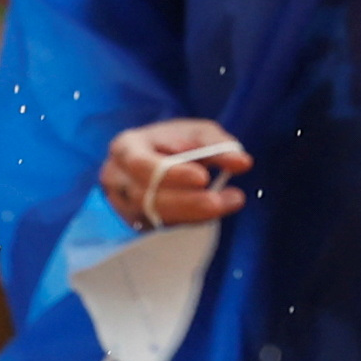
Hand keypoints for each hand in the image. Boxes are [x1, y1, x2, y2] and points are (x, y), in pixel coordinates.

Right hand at [105, 118, 251, 229]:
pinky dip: (193, 219)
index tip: (204, 178)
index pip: (142, 164)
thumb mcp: (197, 133)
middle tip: (232, 198)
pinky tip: (214, 210)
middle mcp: (118, 179)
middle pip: (150, 198)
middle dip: (193, 202)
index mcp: (126, 148)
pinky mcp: (138, 223)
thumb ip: (219, 146)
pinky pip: (166, 226)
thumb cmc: (175, 141)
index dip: (173, 174)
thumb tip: (242, 162)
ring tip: (231, 201)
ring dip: (198, 213)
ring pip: (159, 216)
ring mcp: (125, 205)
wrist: (157, 159)